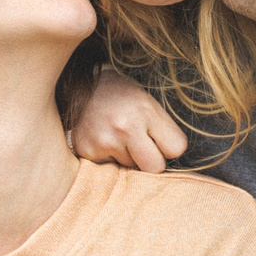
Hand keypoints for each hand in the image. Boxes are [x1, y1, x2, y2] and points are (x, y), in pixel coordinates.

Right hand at [68, 68, 185, 172]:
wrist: (79, 87)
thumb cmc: (119, 94)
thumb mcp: (146, 100)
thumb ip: (160, 128)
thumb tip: (171, 158)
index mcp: (144, 110)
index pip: (176, 148)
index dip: (170, 147)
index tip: (161, 140)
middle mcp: (125, 127)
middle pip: (155, 168)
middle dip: (152, 160)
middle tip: (142, 146)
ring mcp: (105, 141)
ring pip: (132, 168)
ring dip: (128, 157)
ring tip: (118, 137)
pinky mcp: (88, 152)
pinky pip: (111, 168)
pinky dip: (110, 158)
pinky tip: (104, 140)